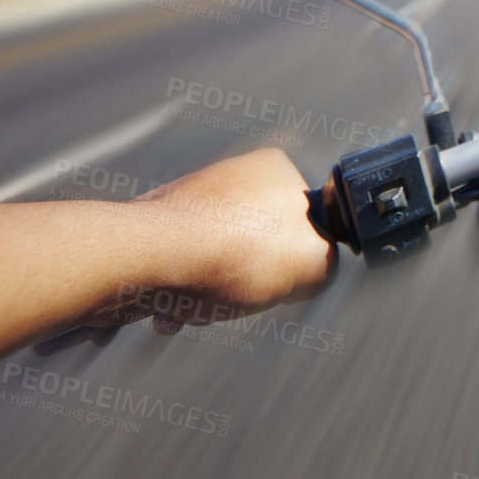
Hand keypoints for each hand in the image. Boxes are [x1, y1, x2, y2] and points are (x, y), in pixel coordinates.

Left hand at [93, 148, 335, 330]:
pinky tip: (175, 310)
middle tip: (244, 296)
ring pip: (217, 262)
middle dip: (249, 281)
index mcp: (274, 168)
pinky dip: (181, 295)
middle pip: (258, 244)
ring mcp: (190, 200)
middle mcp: (230, 175)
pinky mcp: (156, 228)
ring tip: (202, 306)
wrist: (150, 260)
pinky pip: (182, 270)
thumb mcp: (317, 261)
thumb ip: (328, 261)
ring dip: (212, 295)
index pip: (304, 218)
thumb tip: (312, 269)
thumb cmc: (233, 253)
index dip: (298, 256)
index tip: (287, 278)